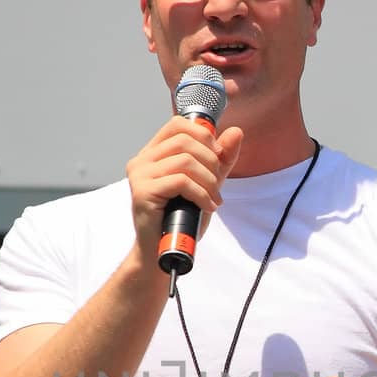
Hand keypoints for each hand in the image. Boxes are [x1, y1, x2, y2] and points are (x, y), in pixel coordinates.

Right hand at [125, 115, 243, 261]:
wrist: (163, 251)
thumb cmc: (183, 219)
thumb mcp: (207, 183)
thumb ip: (221, 159)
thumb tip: (236, 131)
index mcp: (153, 153)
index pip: (178, 124)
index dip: (204, 136)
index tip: (215, 158)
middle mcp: (142, 160)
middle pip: (185, 140)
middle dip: (210, 161)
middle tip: (216, 184)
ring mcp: (140, 176)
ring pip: (184, 160)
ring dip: (208, 181)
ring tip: (213, 199)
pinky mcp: (143, 192)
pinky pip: (181, 181)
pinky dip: (201, 194)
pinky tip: (207, 206)